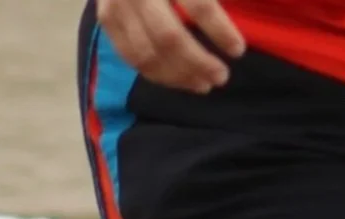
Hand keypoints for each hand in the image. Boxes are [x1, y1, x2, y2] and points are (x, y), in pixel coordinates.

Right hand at [98, 0, 245, 93]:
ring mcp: (118, 5)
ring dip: (179, 77)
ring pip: (149, 55)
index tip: (238, 50)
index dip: (220, 31)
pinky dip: (157, 74)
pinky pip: (131, 58)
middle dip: (199, 63)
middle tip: (221, 77)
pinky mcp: (107, 19)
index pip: (199, 4)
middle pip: (170, 38)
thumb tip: (232, 30)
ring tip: (203, 84)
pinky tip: (178, 79)